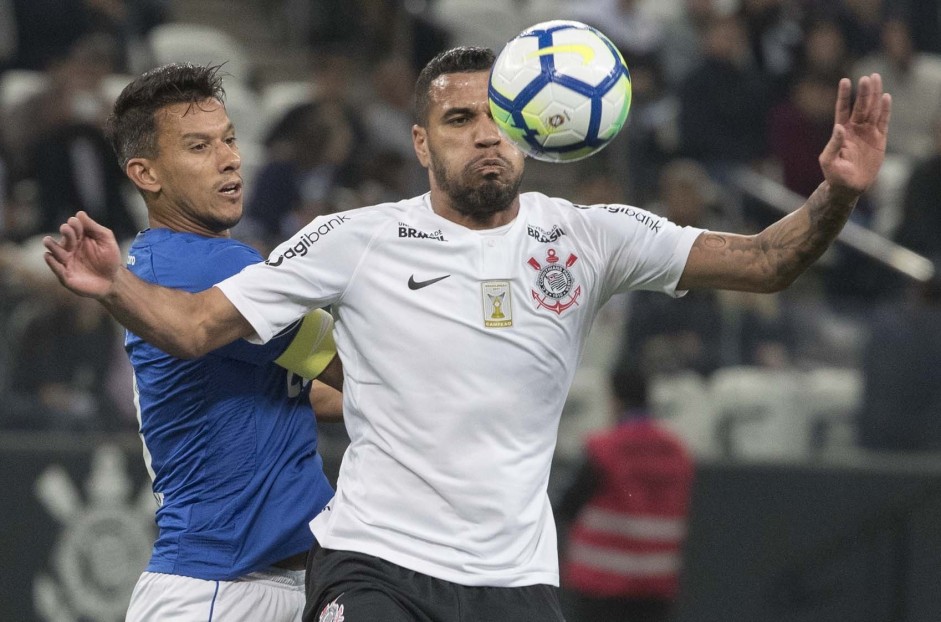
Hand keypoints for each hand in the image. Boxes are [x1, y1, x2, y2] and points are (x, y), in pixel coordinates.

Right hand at [42, 211, 122, 299]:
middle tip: (67, 229)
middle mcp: (70, 248)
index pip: (74, 227)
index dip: (74, 224)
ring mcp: (67, 261)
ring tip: (48, 240)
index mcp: (80, 238)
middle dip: (66, 232)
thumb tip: (79, 213)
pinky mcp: (65, 275)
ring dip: (51, 245)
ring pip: (55, 251)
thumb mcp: (106, 240)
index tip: (76, 222)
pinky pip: (56, 268)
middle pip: (65, 237)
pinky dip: (51, 262)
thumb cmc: (110, 259)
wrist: (113, 281)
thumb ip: (94, 227)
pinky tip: (48, 256)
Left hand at [819, 73, 891, 199]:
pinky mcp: (879, 139)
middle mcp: (854, 128)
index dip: (844, 95)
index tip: (845, 80)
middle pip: (860, 106)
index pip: (842, 109)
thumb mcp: (828, 161)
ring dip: (875, 95)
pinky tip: (886, 97)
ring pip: (872, 110)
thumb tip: (839, 128)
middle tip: (867, 77)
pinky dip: (885, 110)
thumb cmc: (834, 174)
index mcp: (841, 131)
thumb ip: (832, 144)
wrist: (849, 186)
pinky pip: (883, 122)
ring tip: (876, 79)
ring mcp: (867, 133)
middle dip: (864, 92)